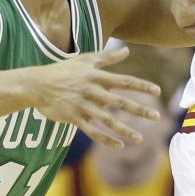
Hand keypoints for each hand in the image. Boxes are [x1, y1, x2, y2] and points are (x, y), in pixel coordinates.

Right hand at [27, 46, 161, 148]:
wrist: (37, 84)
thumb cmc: (63, 70)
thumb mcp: (85, 59)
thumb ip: (108, 57)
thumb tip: (127, 50)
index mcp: (96, 76)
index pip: (124, 81)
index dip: (141, 85)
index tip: (157, 90)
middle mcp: (92, 91)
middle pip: (120, 102)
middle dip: (139, 109)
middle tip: (157, 116)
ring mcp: (82, 106)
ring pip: (107, 120)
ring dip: (125, 129)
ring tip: (140, 137)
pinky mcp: (74, 118)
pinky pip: (92, 131)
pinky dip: (106, 139)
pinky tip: (119, 145)